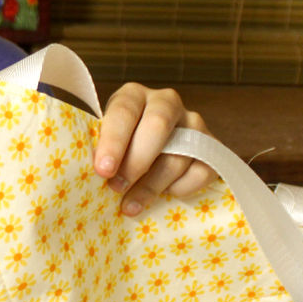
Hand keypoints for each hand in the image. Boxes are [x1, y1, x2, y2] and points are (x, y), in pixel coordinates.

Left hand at [93, 84, 213, 215]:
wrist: (155, 154)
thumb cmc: (121, 149)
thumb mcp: (107, 143)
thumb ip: (102, 151)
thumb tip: (90, 175)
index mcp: (133, 96)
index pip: (124, 110)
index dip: (113, 141)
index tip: (103, 170)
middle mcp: (166, 102)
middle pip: (157, 126)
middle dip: (136, 161)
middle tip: (116, 187)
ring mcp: (193, 123)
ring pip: (178, 155)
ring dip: (153, 185)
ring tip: (130, 205)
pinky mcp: (213, 146)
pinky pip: (202, 170)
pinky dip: (182, 188)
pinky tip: (166, 194)